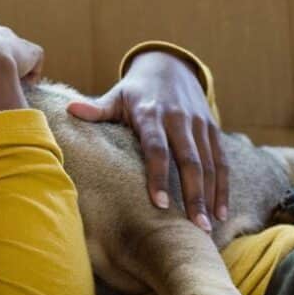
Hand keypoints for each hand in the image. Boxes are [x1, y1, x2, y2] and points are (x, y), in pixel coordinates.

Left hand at [67, 50, 227, 231]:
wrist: (170, 66)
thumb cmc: (136, 91)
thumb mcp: (116, 96)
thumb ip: (97, 109)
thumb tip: (70, 109)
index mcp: (152, 113)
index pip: (157, 148)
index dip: (159, 176)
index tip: (161, 204)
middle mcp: (180, 119)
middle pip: (190, 160)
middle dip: (193, 194)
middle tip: (195, 228)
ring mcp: (199, 125)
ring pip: (210, 164)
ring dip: (210, 196)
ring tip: (206, 227)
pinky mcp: (213, 130)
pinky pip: (221, 161)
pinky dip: (222, 187)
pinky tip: (219, 212)